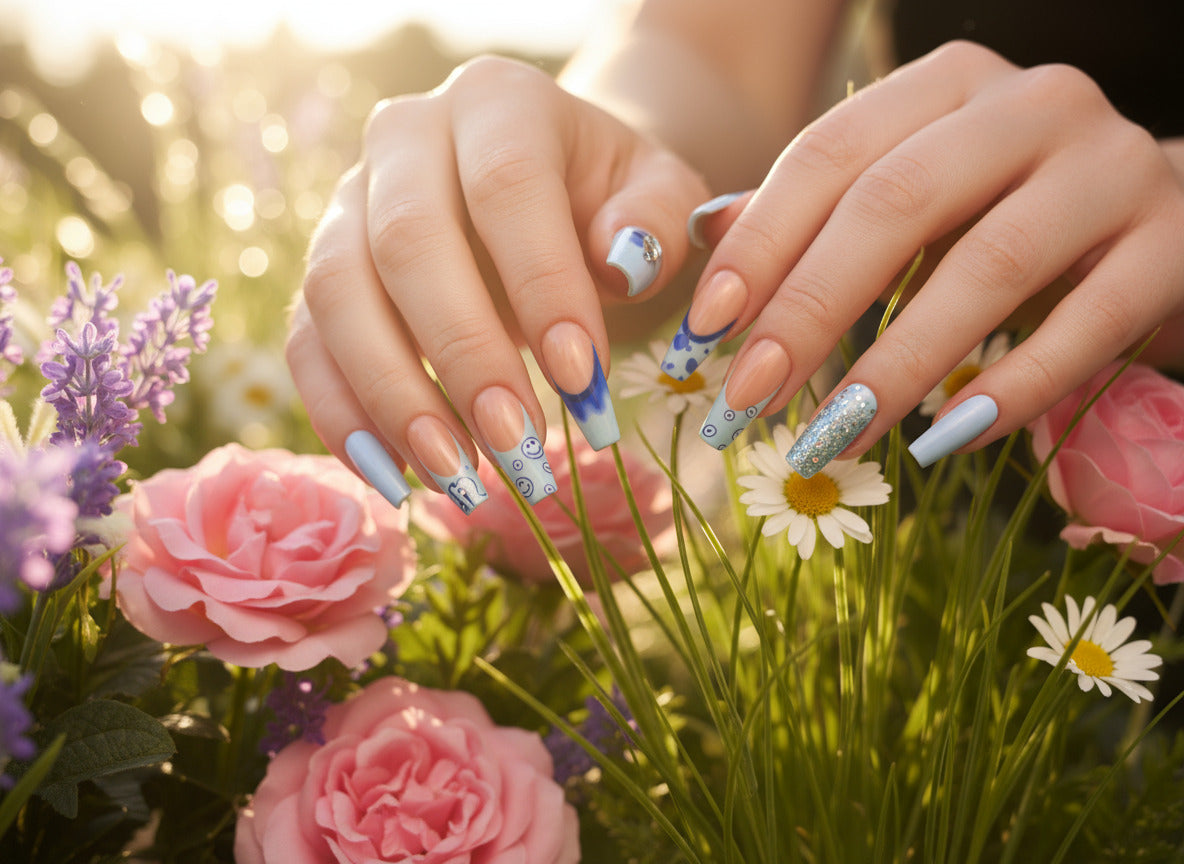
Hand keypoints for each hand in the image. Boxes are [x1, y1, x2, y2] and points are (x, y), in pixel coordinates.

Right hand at [286, 56, 708, 510]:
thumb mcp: (659, 196)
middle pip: (408, 242)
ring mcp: (349, 202)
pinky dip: (342, 415)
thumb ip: (659, 221)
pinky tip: (394, 476)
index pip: (508, 186)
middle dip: (464, 358)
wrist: (547, 191)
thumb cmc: (609, 201)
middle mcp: (405, 136)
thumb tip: (622, 264)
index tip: (582, 383)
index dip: (541, 285)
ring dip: (395, 398)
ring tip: (459, 478)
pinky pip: (308, 342)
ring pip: (338, 294)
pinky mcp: (323, 271)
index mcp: (497, 102)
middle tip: (519, 449)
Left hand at [674, 40, 1183, 471]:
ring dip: (897, 364)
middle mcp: (1031, 105)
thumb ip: (818, 207)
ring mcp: (1110, 169)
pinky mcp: (1170, 244)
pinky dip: (1012, 389)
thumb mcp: (910, 192)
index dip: (760, 243)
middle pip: (895, 204)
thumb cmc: (1006, 208)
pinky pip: (1086, 326)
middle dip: (809, 309)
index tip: (705, 328)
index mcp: (947, 84)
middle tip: (748, 396)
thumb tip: (706, 236)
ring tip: (831, 435)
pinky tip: (945, 442)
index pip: (829, 154)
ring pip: (990, 266)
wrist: (1161, 211)